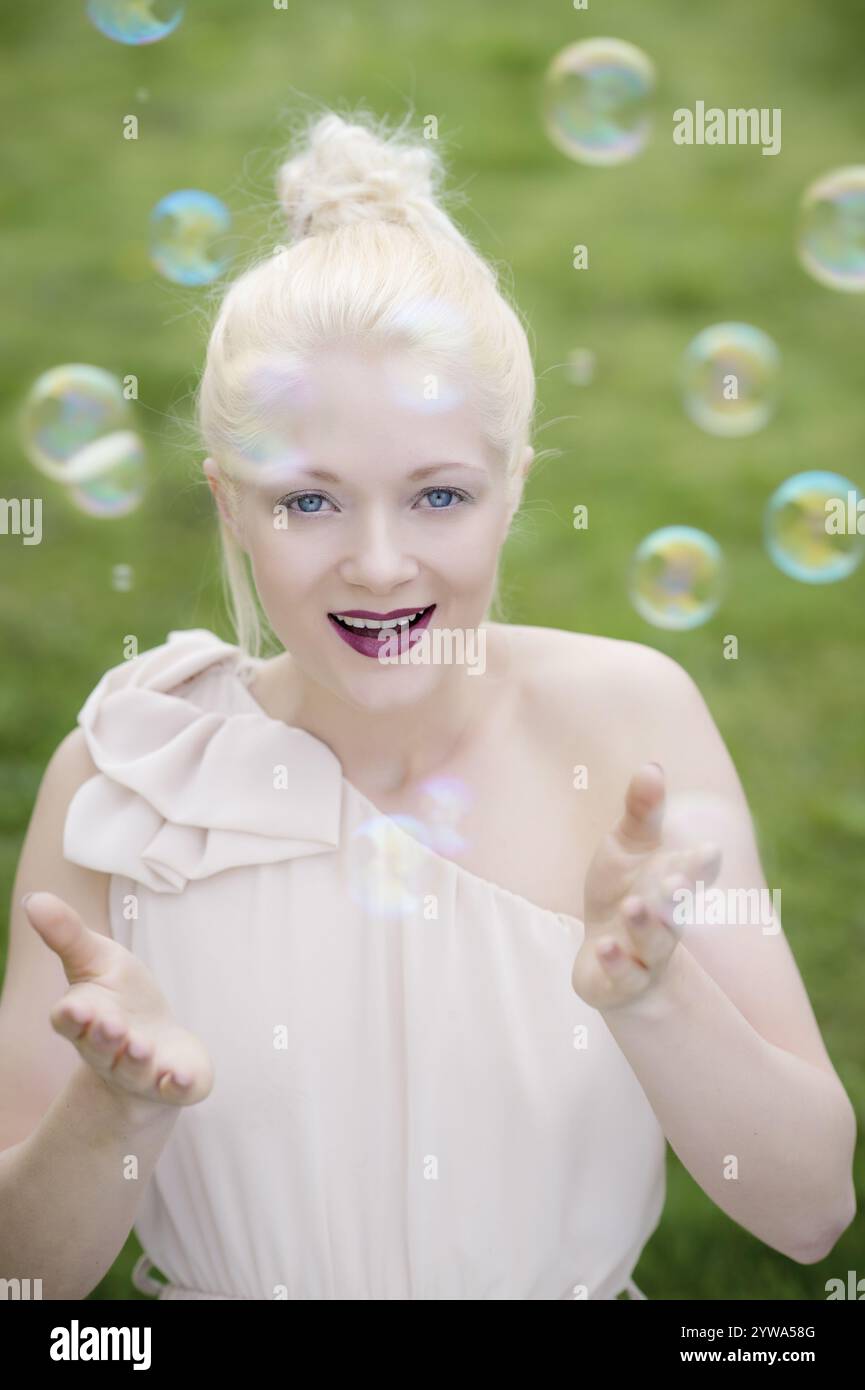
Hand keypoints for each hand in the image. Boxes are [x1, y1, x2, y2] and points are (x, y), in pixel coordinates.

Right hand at [23, 891, 213, 1108]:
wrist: (156, 1049)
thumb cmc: (120, 999)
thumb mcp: (96, 959)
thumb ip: (67, 934)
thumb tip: (33, 898)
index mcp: (85, 1019)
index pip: (70, 1021)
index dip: (72, 1016)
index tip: (76, 1007)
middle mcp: (108, 1050)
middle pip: (100, 1047)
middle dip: (104, 1037)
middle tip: (110, 1025)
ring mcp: (140, 1070)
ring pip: (133, 1068)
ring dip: (135, 1059)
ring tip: (140, 1046)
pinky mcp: (172, 1082)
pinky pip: (174, 1087)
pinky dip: (177, 1083)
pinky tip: (181, 1076)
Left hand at [571, 763, 721, 1013]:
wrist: (609, 957)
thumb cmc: (623, 890)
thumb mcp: (628, 847)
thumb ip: (642, 812)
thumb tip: (652, 765)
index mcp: (674, 883)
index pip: (693, 872)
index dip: (701, 864)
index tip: (709, 850)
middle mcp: (667, 920)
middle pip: (676, 910)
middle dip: (676, 898)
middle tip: (675, 882)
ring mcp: (646, 954)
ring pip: (653, 943)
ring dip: (645, 926)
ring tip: (634, 906)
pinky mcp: (621, 981)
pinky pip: (622, 975)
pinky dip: (615, 963)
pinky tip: (604, 947)